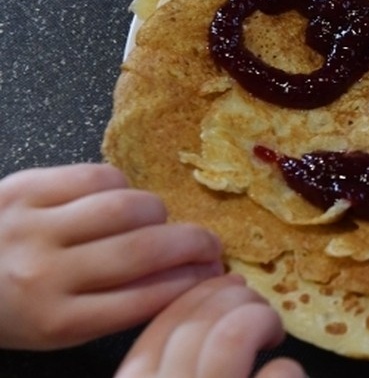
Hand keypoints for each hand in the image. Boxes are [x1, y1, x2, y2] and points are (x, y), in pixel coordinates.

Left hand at [0, 164, 222, 348]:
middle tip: (211, 244)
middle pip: (144, 251)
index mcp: (58, 321)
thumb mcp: (61, 326)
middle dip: (194, 244)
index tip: (215, 273)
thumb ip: (119, 305)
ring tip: (160, 221)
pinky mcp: (27, 186)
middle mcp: (46, 274)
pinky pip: (100, 176)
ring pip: (128, 207)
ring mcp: (35, 226)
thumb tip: (190, 274)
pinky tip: (118, 200)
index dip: (193, 281)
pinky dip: (122, 187)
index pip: (147, 297)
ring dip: (159, 213)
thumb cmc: (13, 306)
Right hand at [116, 275, 303, 377]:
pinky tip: (284, 372)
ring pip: (232, 335)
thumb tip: (208, 302)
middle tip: (254, 306)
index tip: (223, 286)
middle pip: (193, 324)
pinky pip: (276, 373)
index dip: (194, 297)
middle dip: (231, 297)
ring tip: (271, 331)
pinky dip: (287, 367)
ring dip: (260, 318)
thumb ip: (172, 360)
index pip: (156, 331)